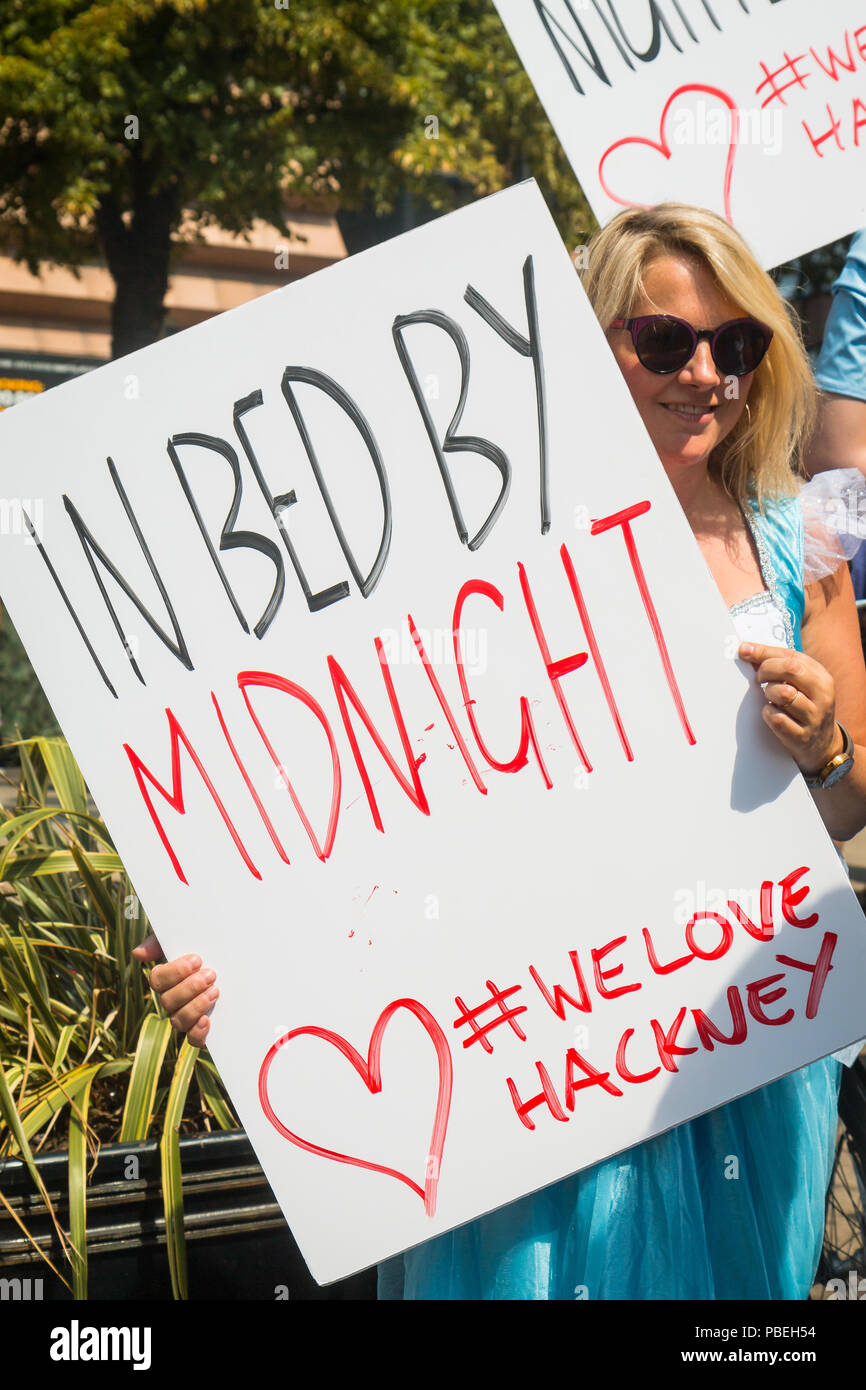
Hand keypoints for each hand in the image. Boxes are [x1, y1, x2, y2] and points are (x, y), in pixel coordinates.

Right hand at [132, 933, 217, 1047]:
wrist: (242, 964)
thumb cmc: (210, 950)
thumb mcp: (190, 938)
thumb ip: (163, 942)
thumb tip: (138, 953)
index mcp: (168, 979)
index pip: (157, 980)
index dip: (174, 971)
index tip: (197, 960)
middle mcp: (174, 1000)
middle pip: (167, 1001)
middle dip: (189, 988)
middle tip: (211, 975)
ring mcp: (188, 1017)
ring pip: (178, 1021)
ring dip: (195, 1006)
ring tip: (215, 991)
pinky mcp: (203, 1030)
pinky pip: (193, 1040)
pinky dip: (197, 1032)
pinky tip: (207, 1020)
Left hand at [738, 642, 840, 774]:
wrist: (822, 746)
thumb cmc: (804, 707)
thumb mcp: (801, 684)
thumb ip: (778, 665)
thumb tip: (746, 649)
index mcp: (822, 678)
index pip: (792, 656)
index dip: (764, 652)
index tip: (744, 651)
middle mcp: (823, 696)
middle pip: (790, 669)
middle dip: (767, 670)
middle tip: (759, 678)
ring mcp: (814, 717)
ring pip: (782, 693)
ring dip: (769, 693)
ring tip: (771, 698)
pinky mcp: (801, 736)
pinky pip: (775, 718)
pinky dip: (768, 714)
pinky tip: (772, 714)